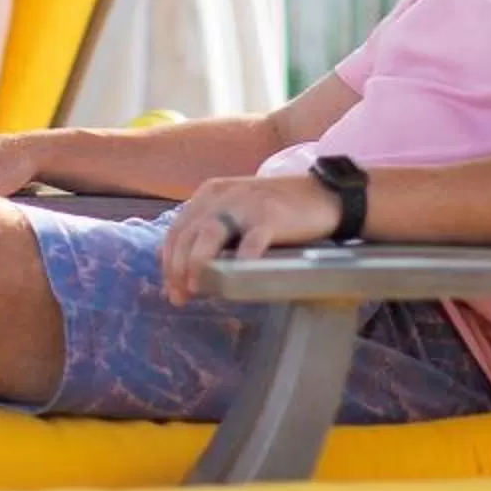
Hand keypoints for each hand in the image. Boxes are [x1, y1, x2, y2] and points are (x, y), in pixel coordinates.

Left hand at [158, 172, 341, 304]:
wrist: (322, 193)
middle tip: (179, 297)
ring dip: (197, 262)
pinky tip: (236, 276)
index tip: (169, 288)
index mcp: (210, 193)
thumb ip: (210, 229)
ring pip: (210, 233)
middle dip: (177, 267)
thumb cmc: (277, 208)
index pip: (177, 228)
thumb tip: (181, 267)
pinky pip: (251, 239)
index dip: (168, 260)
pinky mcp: (271, 216)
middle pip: (188, 233)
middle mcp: (223, 196)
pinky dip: (241, 258)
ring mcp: (247, 205)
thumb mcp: (236, 209)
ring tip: (196, 287)